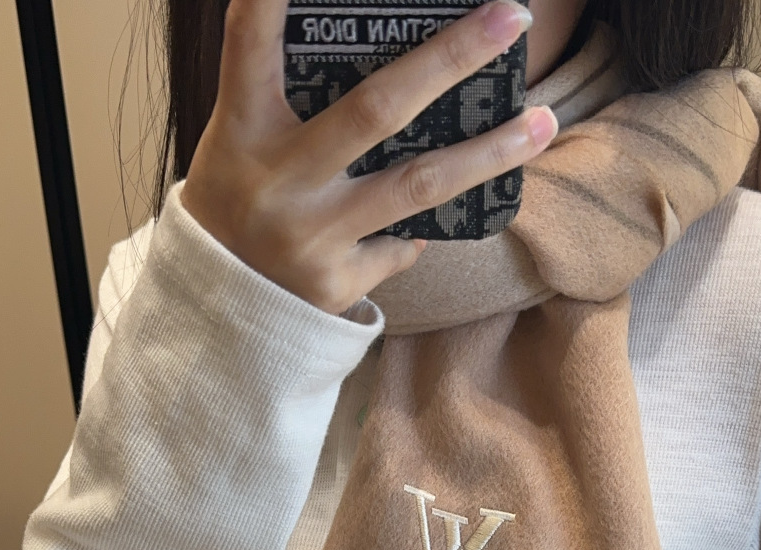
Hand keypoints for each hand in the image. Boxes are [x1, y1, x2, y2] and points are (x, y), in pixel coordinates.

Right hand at [180, 0, 557, 314]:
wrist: (217, 308)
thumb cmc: (241, 199)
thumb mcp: (242, 138)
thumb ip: (292, 95)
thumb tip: (399, 56)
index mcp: (244, 128)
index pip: (252, 42)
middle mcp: (280, 179)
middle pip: (377, 109)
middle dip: (450, 59)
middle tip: (510, 16)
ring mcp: (311, 235)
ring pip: (417, 186)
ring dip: (489, 153)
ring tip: (543, 122)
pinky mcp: (336, 283)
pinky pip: (401, 245)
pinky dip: (420, 228)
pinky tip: (436, 217)